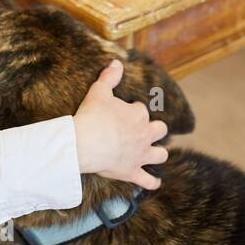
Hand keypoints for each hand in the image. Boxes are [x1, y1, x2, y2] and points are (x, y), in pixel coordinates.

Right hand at [71, 59, 167, 191]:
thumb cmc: (91, 117)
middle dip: (155, 130)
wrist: (84, 143)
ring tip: (154, 153)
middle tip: (144, 131)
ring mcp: (140, 155)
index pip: (141, 110)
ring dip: (158, 153)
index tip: (121, 113)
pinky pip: (148, 180)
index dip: (132, 111)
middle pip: (160, 130)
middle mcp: (144, 134)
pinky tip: (155, 182)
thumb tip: (117, 62)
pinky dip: (152, 182)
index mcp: (138, 115)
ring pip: (160, 155)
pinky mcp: (132, 171)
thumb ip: (109, 77)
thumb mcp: (98, 92)